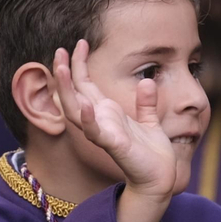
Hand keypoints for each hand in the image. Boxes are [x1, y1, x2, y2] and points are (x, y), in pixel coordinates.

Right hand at [53, 41, 178, 199]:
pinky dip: (89, 119)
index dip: (80, 65)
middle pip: (74, 95)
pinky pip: (96, 132)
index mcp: (107, 114)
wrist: (161, 178)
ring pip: (76, 111)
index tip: (80, 43)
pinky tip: (86, 104)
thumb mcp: (150, 120)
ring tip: (61, 69)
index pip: (86, 86)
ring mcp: (104, 134)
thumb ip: (146, 102)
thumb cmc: (152, 154)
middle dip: (64, 73)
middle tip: (59, 50)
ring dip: (67, 90)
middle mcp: (100, 122)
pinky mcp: (114, 146)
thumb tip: (147, 80)